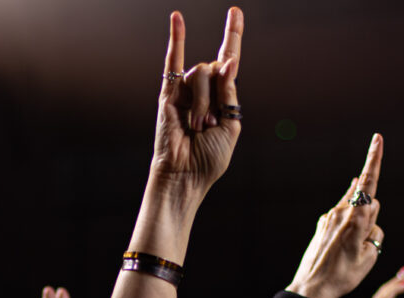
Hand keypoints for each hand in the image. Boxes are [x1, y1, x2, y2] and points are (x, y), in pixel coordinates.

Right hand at [150, 8, 243, 200]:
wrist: (185, 175)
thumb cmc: (208, 159)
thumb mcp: (231, 125)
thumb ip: (230, 92)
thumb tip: (228, 62)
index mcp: (222, 97)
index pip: (228, 60)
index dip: (232, 36)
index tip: (235, 12)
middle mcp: (203, 90)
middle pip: (214, 68)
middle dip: (216, 96)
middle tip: (208, 125)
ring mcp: (185, 91)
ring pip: (200, 74)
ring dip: (203, 102)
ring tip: (197, 126)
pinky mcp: (168, 95)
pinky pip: (172, 62)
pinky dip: (175, 39)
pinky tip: (177, 17)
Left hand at [285, 135, 384, 297]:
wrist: (312, 288)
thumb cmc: (344, 275)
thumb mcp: (370, 256)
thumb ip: (375, 232)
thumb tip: (370, 221)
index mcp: (357, 218)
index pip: (369, 182)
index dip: (374, 159)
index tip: (377, 138)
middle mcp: (342, 212)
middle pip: (368, 202)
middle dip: (373, 216)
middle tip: (363, 246)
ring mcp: (330, 217)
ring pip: (354, 209)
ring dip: (360, 219)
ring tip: (352, 245)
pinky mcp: (322, 225)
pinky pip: (342, 217)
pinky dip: (349, 223)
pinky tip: (346, 234)